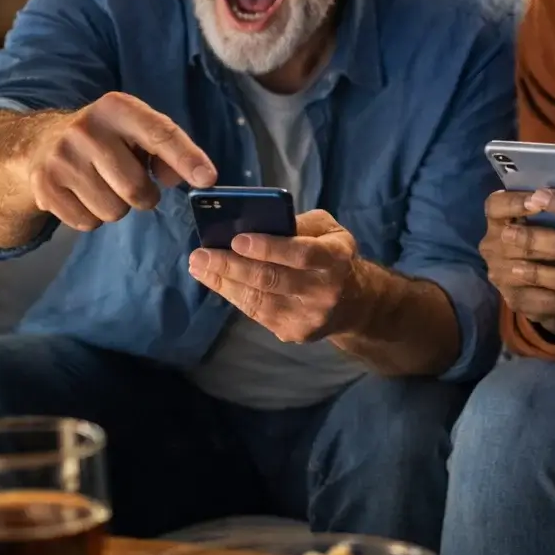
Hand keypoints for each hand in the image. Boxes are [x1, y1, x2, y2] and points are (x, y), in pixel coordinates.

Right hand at [24, 91, 216, 231]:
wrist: (40, 142)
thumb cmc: (106, 138)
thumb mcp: (137, 132)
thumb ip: (167, 151)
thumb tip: (182, 178)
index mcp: (117, 108)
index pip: (160, 134)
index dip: (186, 158)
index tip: (208, 179)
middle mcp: (86, 130)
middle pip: (136, 188)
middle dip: (145, 196)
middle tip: (133, 184)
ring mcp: (61, 159)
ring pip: (113, 211)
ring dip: (118, 207)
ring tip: (105, 186)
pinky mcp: (44, 187)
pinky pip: (88, 223)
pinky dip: (93, 217)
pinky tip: (84, 194)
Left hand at [188, 209, 368, 342]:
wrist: (356, 303)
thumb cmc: (334, 257)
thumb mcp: (329, 231)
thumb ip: (299, 224)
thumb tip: (256, 221)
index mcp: (336, 258)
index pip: (301, 253)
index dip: (268, 248)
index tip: (237, 240)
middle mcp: (325, 289)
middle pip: (271, 279)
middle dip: (231, 266)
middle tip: (201, 255)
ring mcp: (309, 315)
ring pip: (258, 299)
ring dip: (224, 282)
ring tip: (199, 267)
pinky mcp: (296, 332)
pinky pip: (257, 314)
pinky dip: (233, 295)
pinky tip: (217, 282)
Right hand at [481, 196, 554, 333]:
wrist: (551, 277)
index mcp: (499, 216)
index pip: (496, 205)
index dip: (515, 202)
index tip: (538, 200)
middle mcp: (492, 244)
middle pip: (513, 239)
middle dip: (543, 237)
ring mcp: (500, 274)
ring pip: (526, 270)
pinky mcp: (514, 300)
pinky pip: (539, 300)